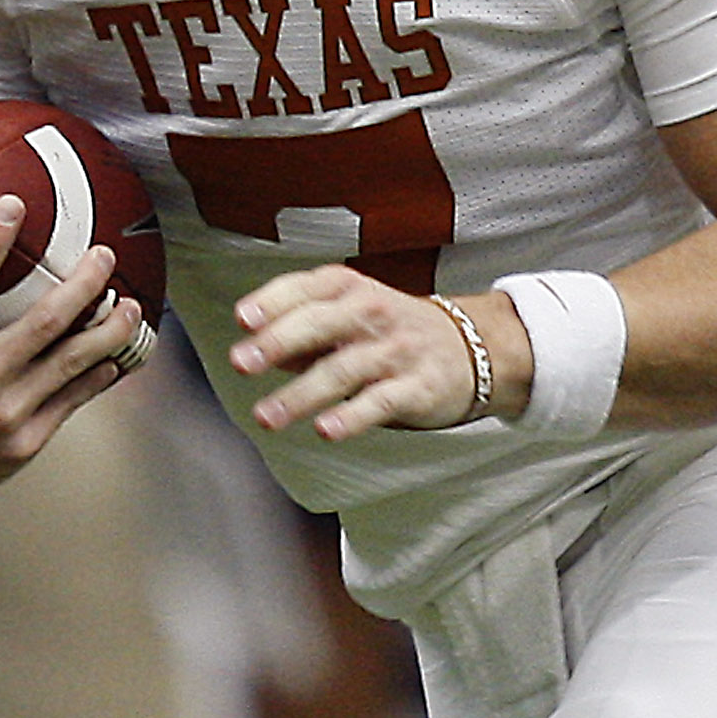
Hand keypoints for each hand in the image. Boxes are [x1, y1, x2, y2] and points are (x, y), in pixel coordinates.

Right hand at [0, 194, 141, 525]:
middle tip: (104, 253)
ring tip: (132, 304)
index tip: (14, 204)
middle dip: (83, 284)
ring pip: (72, 364)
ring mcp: (5, 415)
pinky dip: (98, 375)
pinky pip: (72, 400)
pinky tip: (116, 354)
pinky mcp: (25, 442)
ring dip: (108, 331)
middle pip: (44, 323)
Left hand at [230, 266, 531, 439]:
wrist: (474, 347)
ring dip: (300, 395)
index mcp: (350, 289)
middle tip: (243, 362)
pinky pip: (380, 402)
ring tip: (267, 416)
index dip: (272, 302)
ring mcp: (396, 350)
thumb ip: (303, 332)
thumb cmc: (395, 332)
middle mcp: (373, 314)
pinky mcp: (417, 387)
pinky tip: (326, 430)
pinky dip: (351, 417)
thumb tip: (257, 352)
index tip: (242, 319)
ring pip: (343, 370)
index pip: (306, 288)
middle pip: (320, 323)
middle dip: (277, 342)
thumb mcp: (351, 314)